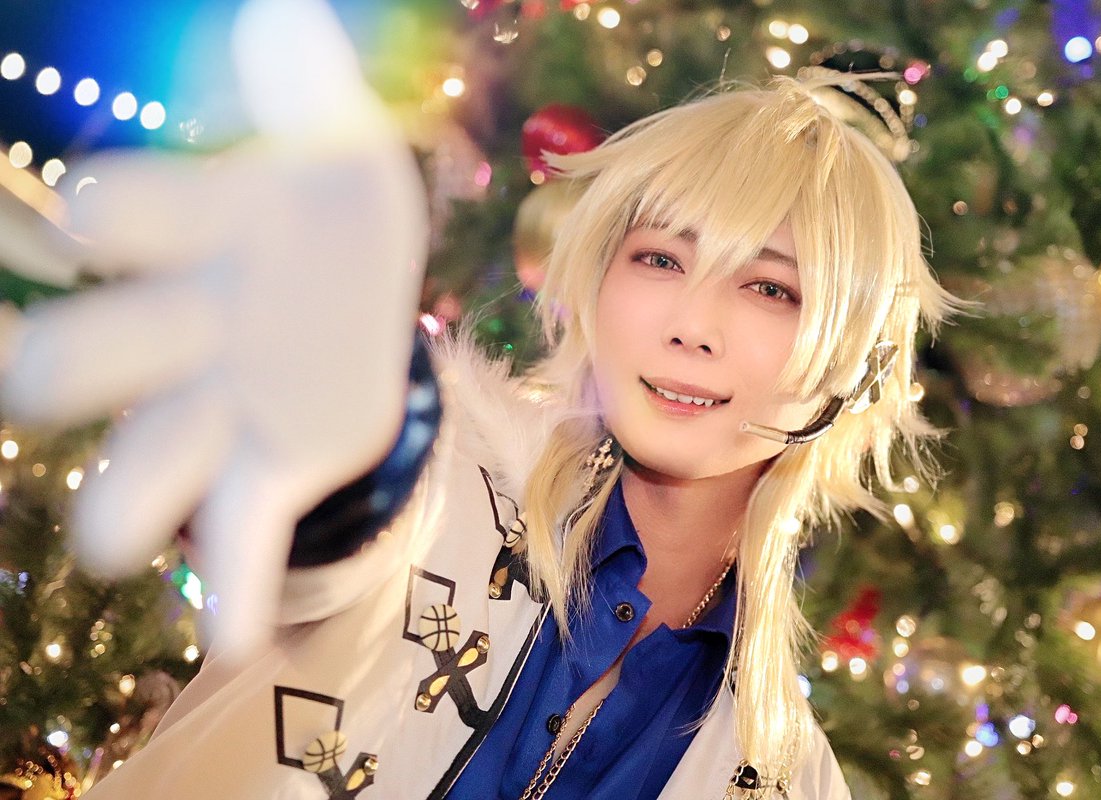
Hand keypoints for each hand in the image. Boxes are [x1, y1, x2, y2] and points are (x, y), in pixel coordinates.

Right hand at [1, 0, 427, 657]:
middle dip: (73, 366)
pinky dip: (237, 588)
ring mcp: (221, 406)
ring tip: (110, 544)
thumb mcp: (333, 141)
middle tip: (35, 378)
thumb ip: (303, 88)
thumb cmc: (323, 204)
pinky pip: (241, 534)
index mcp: (193, 233)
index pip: (127, 219)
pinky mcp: (274, 465)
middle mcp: (181, 326)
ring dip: (123, 504)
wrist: (354, 285)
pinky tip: (240, 638)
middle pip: (91, 361)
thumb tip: (280, 16)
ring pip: (145, 466)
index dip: (110, 218)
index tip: (90, 214)